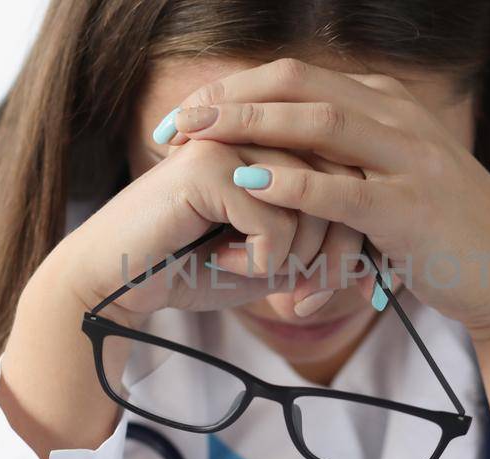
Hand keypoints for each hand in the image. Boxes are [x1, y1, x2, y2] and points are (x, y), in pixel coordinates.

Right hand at [0, 139, 351, 458]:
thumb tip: (372, 261)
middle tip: (299, 296)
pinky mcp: (209, 166)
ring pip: (315, 204)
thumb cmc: (194, 267)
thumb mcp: (274, 260)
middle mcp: (259, 131)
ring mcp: (232, 141)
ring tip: (250, 269)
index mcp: (277, 142)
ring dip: (294, 260)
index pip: (351, 181)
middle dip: (332, 256)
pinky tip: (220, 259)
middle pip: (343, 189)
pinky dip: (259, 260)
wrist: (116, 282)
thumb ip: (320, 245)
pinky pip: (275, 220)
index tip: (317, 290)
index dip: (350, 242)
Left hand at [162, 59, 489, 458]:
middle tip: (174, 122)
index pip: (299, 77)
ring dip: (250, 125)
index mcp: (392, 107)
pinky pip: (346, 190)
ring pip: (320, 123)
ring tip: (196, 138)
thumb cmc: (444, 238)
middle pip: (300, 85)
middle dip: (229, 98)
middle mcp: (401, 120)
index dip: (235, 88)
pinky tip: (252, 184)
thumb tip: (276, 157)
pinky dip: (295, 184)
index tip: (186, 113)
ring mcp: (412, 161)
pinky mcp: (414, 211)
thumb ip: (346, 161)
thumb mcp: (394, 182)